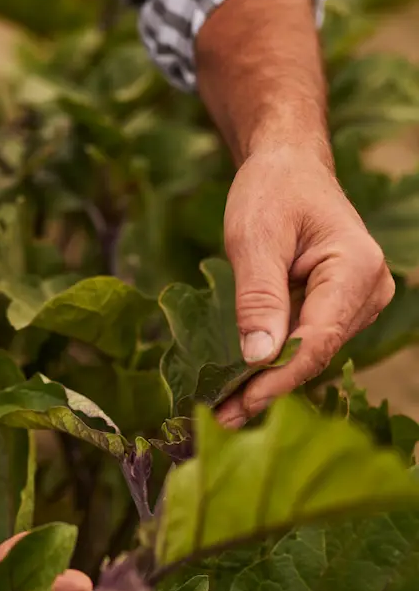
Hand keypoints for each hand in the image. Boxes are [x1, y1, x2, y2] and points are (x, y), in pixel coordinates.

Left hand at [215, 145, 394, 426]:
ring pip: (312, 355)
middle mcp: (368, 291)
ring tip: (226, 412)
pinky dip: (275, 364)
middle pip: (317, 354)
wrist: (287, 169)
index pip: (317, 340)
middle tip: (222, 421)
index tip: (238, 406)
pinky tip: (243, 386)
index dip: (277, 379)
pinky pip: (307, 344)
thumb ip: (259, 297)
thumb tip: (259, 357)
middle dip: (269, 389)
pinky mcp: (338, 309)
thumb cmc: (271, 192)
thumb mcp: (254, 238)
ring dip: (269, 383)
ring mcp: (357, 303)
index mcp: (354, 269)